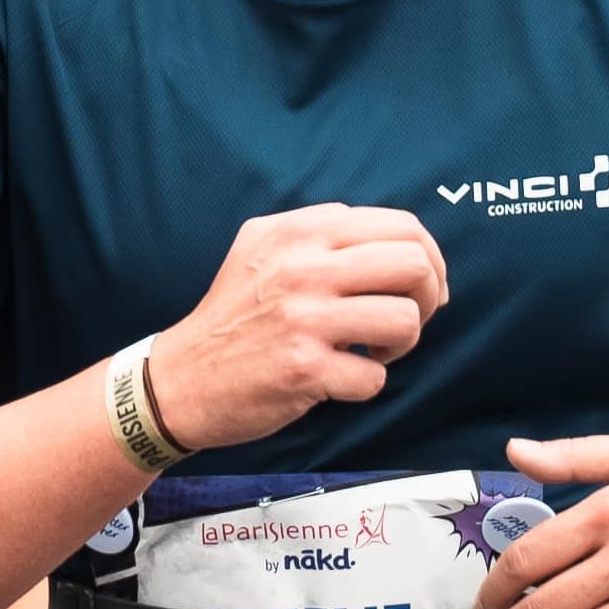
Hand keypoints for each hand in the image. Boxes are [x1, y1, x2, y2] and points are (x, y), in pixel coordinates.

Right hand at [149, 204, 450, 446]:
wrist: (180, 379)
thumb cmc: (235, 315)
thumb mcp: (264, 248)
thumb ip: (324, 233)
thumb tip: (405, 246)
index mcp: (298, 231)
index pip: (400, 225)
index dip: (429, 258)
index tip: (421, 287)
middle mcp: (301, 267)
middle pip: (413, 265)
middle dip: (429, 297)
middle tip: (408, 318)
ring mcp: (303, 318)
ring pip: (405, 320)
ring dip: (401, 344)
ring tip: (372, 350)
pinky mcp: (303, 369)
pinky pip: (375, 377)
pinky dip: (366, 383)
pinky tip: (339, 378)